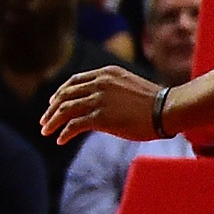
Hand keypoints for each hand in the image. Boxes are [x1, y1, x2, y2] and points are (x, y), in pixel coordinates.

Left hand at [44, 62, 168, 143]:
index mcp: (105, 73)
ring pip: (65, 110)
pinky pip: (74, 125)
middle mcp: (99, 84)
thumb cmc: (154, 101)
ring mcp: (98, 100)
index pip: (74, 81)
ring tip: (46, 131)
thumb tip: (97, 103)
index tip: (53, 103)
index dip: (60, 93)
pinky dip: (65, 132)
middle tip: (44, 121)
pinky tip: (61, 140)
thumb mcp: (128, 85)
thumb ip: (110, 89)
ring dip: (53, 121)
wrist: (169, 109)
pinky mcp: (101, 117)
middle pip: (65, 95)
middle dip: (52, 109)